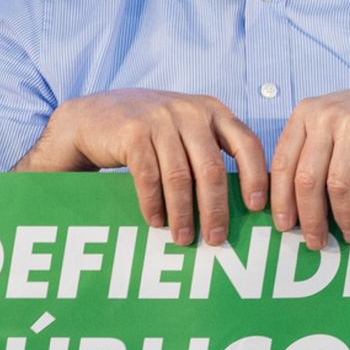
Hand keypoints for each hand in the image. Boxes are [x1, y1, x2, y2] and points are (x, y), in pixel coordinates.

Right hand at [15, 89, 268, 246]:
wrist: (93, 115)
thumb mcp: (186, 129)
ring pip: (179, 177)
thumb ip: (211, 151)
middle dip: (215, 209)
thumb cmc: (148, 131)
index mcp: (212, 110)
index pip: (246, 143)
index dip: (254, 177)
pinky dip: (154, 204)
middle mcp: (189, 111)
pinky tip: (156, 222)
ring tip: (184, 239)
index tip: (256, 207)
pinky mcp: (132, 131)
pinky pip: (149, 176)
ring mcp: (160, 119)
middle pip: (212, 169)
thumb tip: (241, 203)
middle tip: (217, 239)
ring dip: (183, 214)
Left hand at [270, 83, 349, 248]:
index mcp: (306, 112)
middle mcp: (326, 115)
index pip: (282, 163)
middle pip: (306, 179)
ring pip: (337, 186)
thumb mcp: (333, 127)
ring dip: (344, 218)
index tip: (284, 226)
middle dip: (310, 218)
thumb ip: (310, 153)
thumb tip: (288, 205)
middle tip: (315, 242)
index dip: (281, 200)